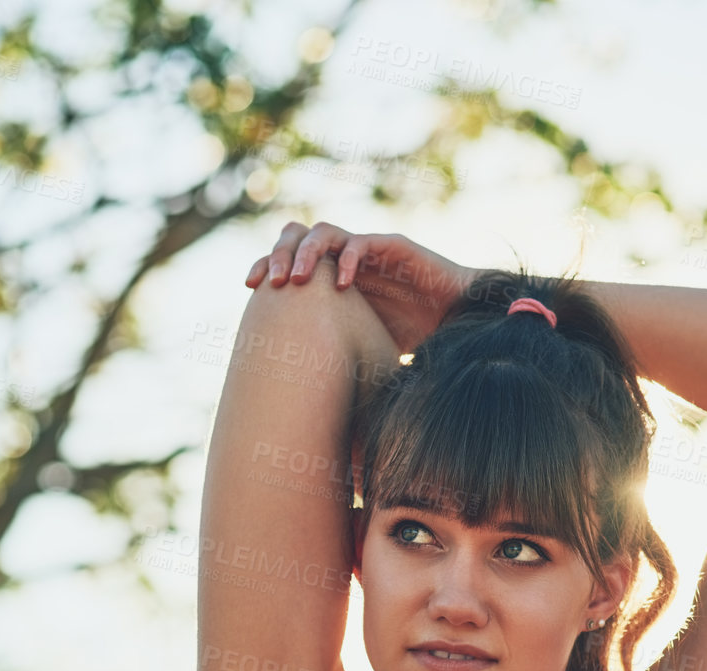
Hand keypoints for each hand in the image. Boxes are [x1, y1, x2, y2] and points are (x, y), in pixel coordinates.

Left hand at [244, 221, 475, 355]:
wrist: (456, 318)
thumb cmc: (411, 335)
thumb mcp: (360, 346)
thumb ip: (334, 353)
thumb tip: (302, 401)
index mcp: (330, 275)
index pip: (288, 258)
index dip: (266, 266)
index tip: (250, 287)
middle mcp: (346, 258)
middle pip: (299, 236)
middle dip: (278, 254)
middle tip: (270, 281)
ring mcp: (368, 250)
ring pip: (325, 233)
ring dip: (306, 252)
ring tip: (296, 279)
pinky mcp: (393, 248)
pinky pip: (361, 243)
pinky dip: (347, 259)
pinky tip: (340, 284)